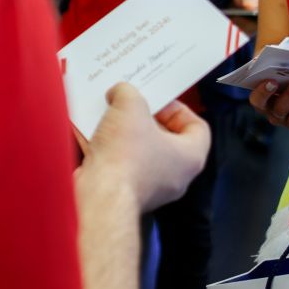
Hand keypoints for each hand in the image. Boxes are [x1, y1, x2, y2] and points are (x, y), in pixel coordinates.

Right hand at [83, 83, 209, 212]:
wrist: (99, 196)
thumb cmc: (126, 156)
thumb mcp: (130, 106)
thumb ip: (129, 92)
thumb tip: (120, 92)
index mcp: (190, 157)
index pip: (197, 128)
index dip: (178, 108)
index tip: (157, 99)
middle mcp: (174, 177)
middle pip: (165, 139)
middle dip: (144, 118)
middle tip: (128, 104)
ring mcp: (149, 188)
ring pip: (139, 152)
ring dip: (123, 133)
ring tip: (107, 115)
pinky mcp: (123, 194)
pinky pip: (119, 166)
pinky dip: (107, 150)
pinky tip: (91, 134)